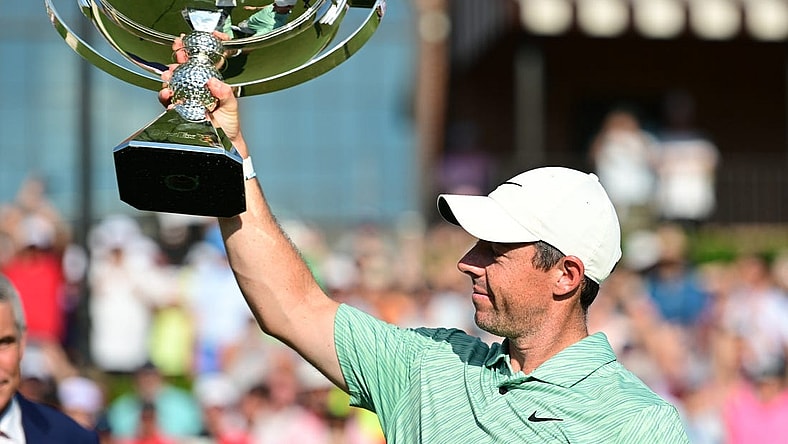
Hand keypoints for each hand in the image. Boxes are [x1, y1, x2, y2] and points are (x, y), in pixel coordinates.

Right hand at [159, 35, 247, 155]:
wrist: (224, 143)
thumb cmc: (229, 125)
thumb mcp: (232, 106)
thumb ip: (226, 94)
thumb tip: (215, 82)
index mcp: (207, 85)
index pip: (197, 65)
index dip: (190, 53)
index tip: (185, 44)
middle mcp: (194, 90)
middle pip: (182, 71)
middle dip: (176, 61)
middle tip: (176, 56)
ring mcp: (185, 100)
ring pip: (172, 84)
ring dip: (168, 78)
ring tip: (169, 75)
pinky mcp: (178, 112)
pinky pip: (167, 102)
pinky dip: (165, 96)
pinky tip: (167, 94)